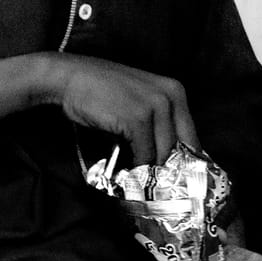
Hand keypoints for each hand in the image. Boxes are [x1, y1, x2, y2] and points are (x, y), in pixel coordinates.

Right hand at [45, 54, 198, 165]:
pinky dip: (135, 166)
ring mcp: (154, 107)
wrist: (70, 77)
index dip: (183, 160)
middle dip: (167, 168)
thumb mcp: (139, 97)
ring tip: (138, 177)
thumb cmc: (101, 89)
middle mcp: (170, 97)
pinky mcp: (137, 119)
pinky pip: (144, 155)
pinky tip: (126, 168)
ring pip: (162, 154)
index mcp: (175, 91)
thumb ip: (158, 120)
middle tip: (154, 182)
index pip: (192, 136)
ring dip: (149, 170)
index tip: (174, 176)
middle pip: (179, 148)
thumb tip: (169, 156)